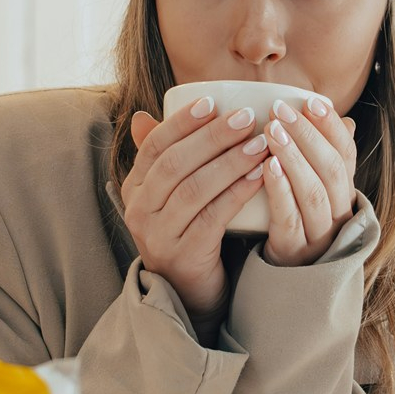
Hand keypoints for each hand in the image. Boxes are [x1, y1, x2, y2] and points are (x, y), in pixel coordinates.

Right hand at [120, 96, 267, 318]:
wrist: (188, 291)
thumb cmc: (185, 229)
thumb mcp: (167, 194)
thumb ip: (162, 156)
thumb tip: (141, 114)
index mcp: (134, 188)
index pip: (154, 145)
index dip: (182, 122)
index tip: (212, 102)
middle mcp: (139, 210)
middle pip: (174, 164)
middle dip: (212, 137)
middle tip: (246, 117)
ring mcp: (159, 235)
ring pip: (194, 189)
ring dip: (229, 162)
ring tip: (260, 143)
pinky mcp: (184, 255)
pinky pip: (213, 217)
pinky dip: (237, 193)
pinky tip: (259, 175)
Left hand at [260, 96, 357, 266]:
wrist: (283, 283)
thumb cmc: (297, 225)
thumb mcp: (315, 192)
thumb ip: (324, 159)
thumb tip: (346, 120)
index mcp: (344, 195)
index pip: (346, 155)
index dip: (330, 127)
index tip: (312, 101)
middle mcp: (338, 214)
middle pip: (330, 169)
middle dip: (308, 135)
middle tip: (282, 108)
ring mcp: (318, 236)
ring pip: (313, 192)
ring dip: (293, 156)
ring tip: (272, 129)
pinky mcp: (293, 252)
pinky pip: (290, 218)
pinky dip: (280, 190)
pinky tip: (266, 166)